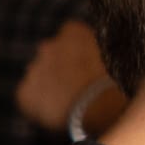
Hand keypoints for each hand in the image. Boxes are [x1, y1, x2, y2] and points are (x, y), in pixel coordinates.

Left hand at [16, 18, 111, 134]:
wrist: (103, 105)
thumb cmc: (120, 78)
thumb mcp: (119, 53)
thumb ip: (105, 45)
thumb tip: (106, 49)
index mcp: (72, 31)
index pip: (70, 34)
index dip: (79, 50)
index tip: (88, 63)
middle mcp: (48, 46)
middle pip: (52, 55)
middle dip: (61, 66)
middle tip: (79, 84)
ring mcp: (34, 70)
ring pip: (40, 76)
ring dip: (50, 85)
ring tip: (72, 101)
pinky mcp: (24, 94)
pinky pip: (29, 98)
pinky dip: (39, 104)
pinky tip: (59, 113)